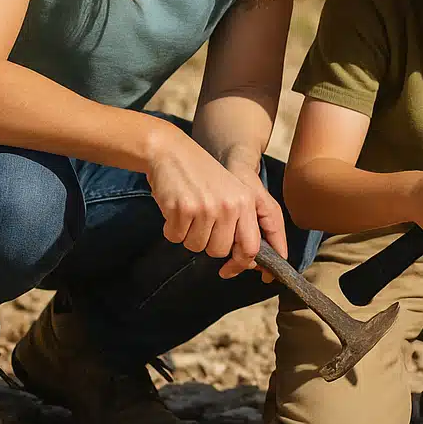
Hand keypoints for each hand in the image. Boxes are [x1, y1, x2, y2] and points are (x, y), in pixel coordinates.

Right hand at [144, 123, 287, 279]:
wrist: (172, 152)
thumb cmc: (203, 177)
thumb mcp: (233, 193)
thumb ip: (242, 222)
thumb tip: (247, 261)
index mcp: (246, 202)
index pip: (251, 246)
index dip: (241, 264)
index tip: (229, 271)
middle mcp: (230, 206)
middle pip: (220, 251)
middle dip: (208, 245)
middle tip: (201, 225)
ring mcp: (206, 207)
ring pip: (196, 247)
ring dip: (188, 236)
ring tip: (189, 212)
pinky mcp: (182, 209)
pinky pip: (175, 237)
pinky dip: (171, 228)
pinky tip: (175, 209)